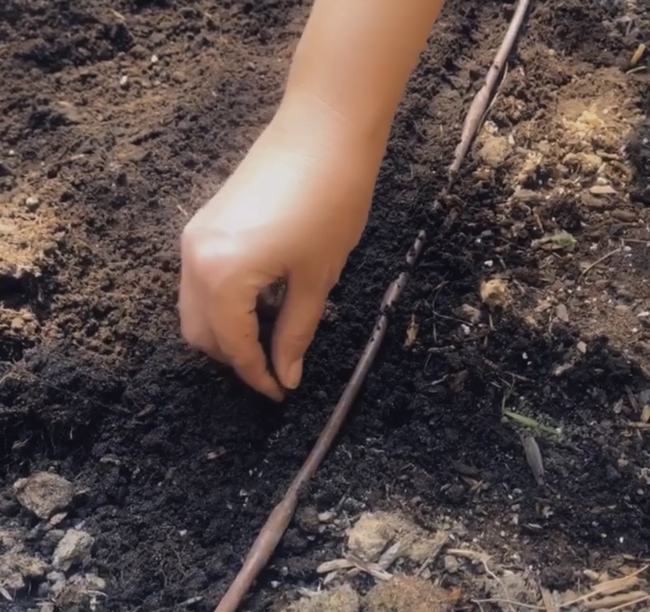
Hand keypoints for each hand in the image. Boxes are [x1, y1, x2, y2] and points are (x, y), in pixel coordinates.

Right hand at [178, 102, 383, 399]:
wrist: (323, 129)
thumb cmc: (330, 202)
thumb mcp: (316, 278)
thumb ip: (296, 332)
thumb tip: (286, 374)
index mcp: (222, 276)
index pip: (234, 347)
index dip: (258, 376)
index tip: (281, 392)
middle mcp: (194, 259)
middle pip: (200, 333)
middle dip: (234, 357)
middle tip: (275, 365)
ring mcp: (193, 238)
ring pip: (195, 308)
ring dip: (225, 331)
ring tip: (268, 335)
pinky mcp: (203, 223)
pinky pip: (199, 281)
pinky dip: (222, 303)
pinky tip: (257, 300)